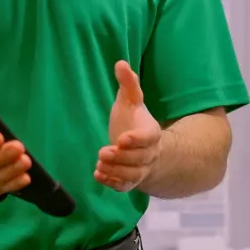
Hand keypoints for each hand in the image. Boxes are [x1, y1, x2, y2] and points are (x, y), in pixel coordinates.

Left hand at [95, 61, 161, 191]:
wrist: (142, 147)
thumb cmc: (133, 121)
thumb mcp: (131, 101)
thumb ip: (128, 84)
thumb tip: (120, 63)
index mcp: (151, 133)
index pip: (148, 138)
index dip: (136, 140)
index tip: (121, 139)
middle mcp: (149, 153)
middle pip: (140, 159)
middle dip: (122, 157)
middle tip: (103, 152)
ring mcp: (141, 169)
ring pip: (133, 174)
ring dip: (116, 171)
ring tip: (99, 164)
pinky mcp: (130, 181)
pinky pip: (125, 186)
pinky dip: (112, 182)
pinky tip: (98, 175)